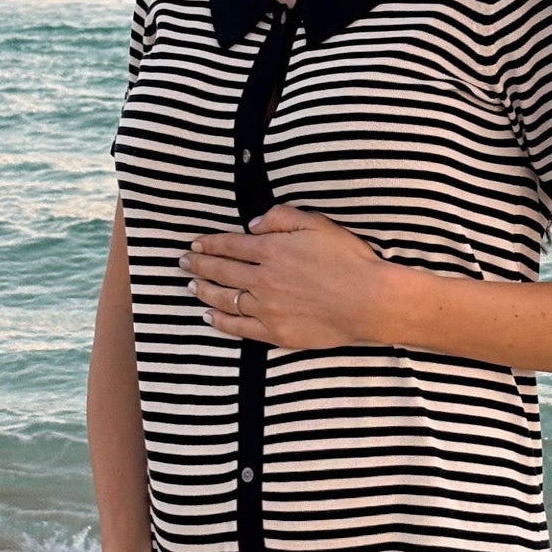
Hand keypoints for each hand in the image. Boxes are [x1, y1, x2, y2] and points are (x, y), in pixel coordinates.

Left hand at [178, 202, 393, 348]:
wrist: (368, 301)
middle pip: (221, 271)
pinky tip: (208, 317)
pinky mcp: (275, 333)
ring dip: (204, 291)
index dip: (209, 243)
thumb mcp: (316, 223)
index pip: (230, 245)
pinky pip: (238, 328)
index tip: (194, 244)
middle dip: (198, 264)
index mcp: (270, 250)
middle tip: (182, 262)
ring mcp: (266, 308)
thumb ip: (280, 218)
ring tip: (191, 285)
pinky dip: (220, 322)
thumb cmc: (347, 259)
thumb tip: (251, 225)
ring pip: (224, 299)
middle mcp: (261, 279)